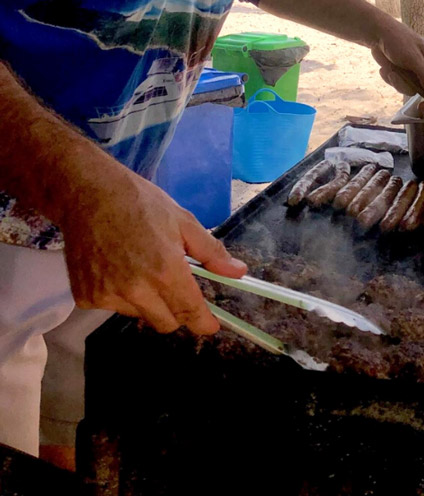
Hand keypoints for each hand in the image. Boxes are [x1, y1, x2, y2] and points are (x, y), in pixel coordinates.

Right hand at [59, 160, 246, 335]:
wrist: (89, 195)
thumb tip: (238, 272)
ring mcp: (107, 295)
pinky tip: (118, 269)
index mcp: (164, 271)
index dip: (203, 323)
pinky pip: (113, 307)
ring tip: (142, 269)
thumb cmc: (141, 204)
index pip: (189, 311)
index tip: (211, 326)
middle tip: (177, 287)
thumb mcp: (184, 222)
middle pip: (165, 322)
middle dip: (177, 311)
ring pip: (139, 315)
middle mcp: (135, 290)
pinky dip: (121, 296)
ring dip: (148, 302)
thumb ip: (211, 252)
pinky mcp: (86, 297)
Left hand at [371, 18, 423, 103]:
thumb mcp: (414, 59)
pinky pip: (398, 85)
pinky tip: (386, 68)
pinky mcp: (401, 73)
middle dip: (420, 96)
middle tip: (420, 107)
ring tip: (392, 71)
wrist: (378, 34)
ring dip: (400, 83)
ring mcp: (413, 71)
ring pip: (410, 89)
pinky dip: (391, 78)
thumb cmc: (399, 41)